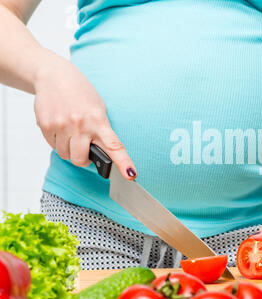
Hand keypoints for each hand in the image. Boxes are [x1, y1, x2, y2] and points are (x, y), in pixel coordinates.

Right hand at [33, 52, 136, 179]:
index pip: (114, 146)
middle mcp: (81, 125)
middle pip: (80, 160)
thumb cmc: (80, 93)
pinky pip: (53, 146)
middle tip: (84, 149)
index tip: (131, 174)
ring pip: (65, 155)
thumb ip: (101, 130)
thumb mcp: (99, 109)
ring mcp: (62, 125)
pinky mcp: (46, 126)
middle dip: (82, 160)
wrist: (54, 76)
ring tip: (71, 133)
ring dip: (69, 150)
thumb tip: (103, 153)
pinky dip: (57, 141)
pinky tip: (60, 127)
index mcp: (99, 120)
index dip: (123, 163)